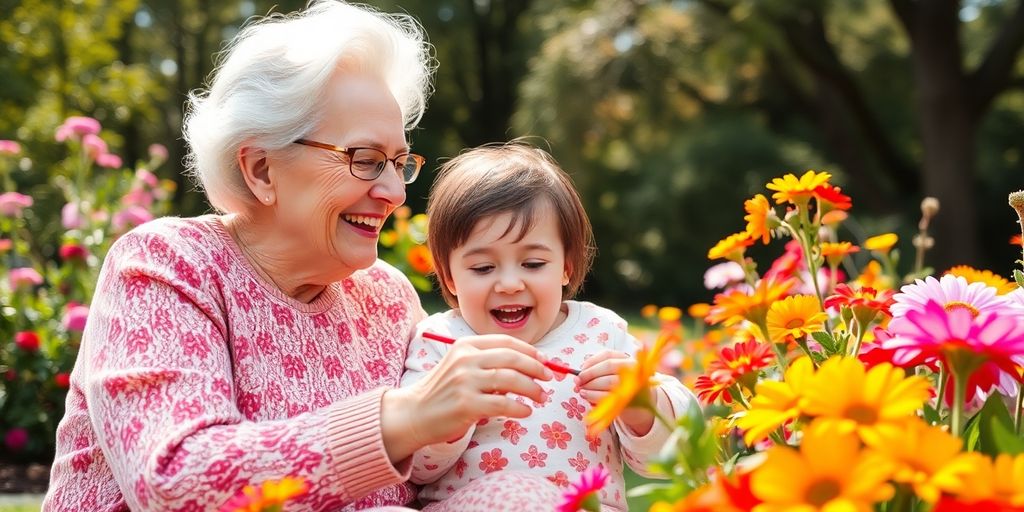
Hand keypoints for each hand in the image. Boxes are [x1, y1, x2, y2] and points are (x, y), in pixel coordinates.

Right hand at [381, 334, 552, 461]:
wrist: (414, 413)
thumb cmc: (443, 390)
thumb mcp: (461, 365)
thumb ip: (487, 361)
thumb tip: (527, 363)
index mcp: (466, 345)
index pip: (506, 342)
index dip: (530, 351)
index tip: (544, 361)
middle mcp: (466, 359)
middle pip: (512, 358)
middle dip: (536, 368)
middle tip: (549, 378)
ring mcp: (465, 381)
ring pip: (511, 380)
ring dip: (532, 389)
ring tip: (541, 397)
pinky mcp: (466, 405)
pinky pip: (503, 404)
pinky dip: (519, 408)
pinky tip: (525, 412)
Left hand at [575, 350, 655, 435]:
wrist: (637, 407)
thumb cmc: (620, 388)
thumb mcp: (612, 375)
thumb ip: (599, 370)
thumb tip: (580, 372)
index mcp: (627, 359)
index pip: (608, 354)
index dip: (592, 360)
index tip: (581, 368)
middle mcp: (634, 369)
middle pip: (609, 365)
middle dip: (590, 373)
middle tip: (578, 380)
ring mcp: (634, 384)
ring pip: (610, 381)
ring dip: (591, 385)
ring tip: (581, 389)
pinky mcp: (630, 399)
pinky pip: (610, 396)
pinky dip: (594, 395)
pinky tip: (586, 395)